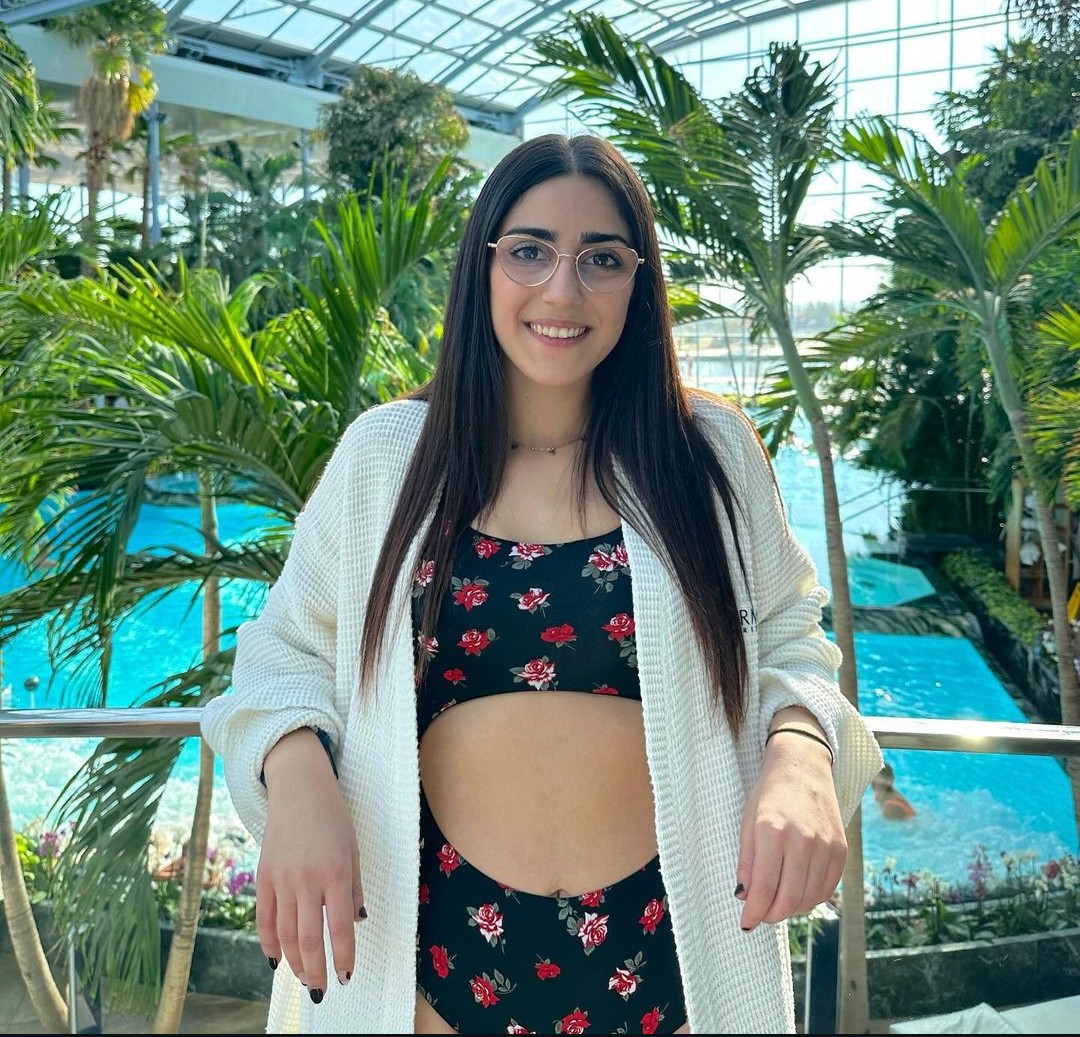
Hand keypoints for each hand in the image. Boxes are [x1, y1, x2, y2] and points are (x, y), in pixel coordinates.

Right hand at [257, 730, 363, 1001]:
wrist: (299, 789)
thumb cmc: (334, 819)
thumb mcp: (354, 851)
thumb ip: (354, 890)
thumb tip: (355, 923)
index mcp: (336, 873)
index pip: (340, 928)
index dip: (343, 957)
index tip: (346, 976)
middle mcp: (307, 879)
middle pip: (308, 939)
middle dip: (316, 971)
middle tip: (322, 989)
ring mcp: (282, 879)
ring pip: (284, 935)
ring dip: (294, 963)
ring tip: (304, 978)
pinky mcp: (263, 877)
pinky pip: (264, 919)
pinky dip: (269, 943)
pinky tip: (276, 960)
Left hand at [734, 730, 845, 930]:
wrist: (802, 767)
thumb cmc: (770, 793)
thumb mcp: (747, 822)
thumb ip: (747, 862)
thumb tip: (746, 898)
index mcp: (772, 832)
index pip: (764, 888)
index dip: (754, 913)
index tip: (746, 923)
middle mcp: (803, 840)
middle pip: (789, 899)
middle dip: (771, 915)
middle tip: (761, 914)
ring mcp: (826, 846)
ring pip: (809, 899)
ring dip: (791, 909)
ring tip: (777, 903)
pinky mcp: (841, 850)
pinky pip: (827, 889)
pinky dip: (811, 899)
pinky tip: (798, 893)